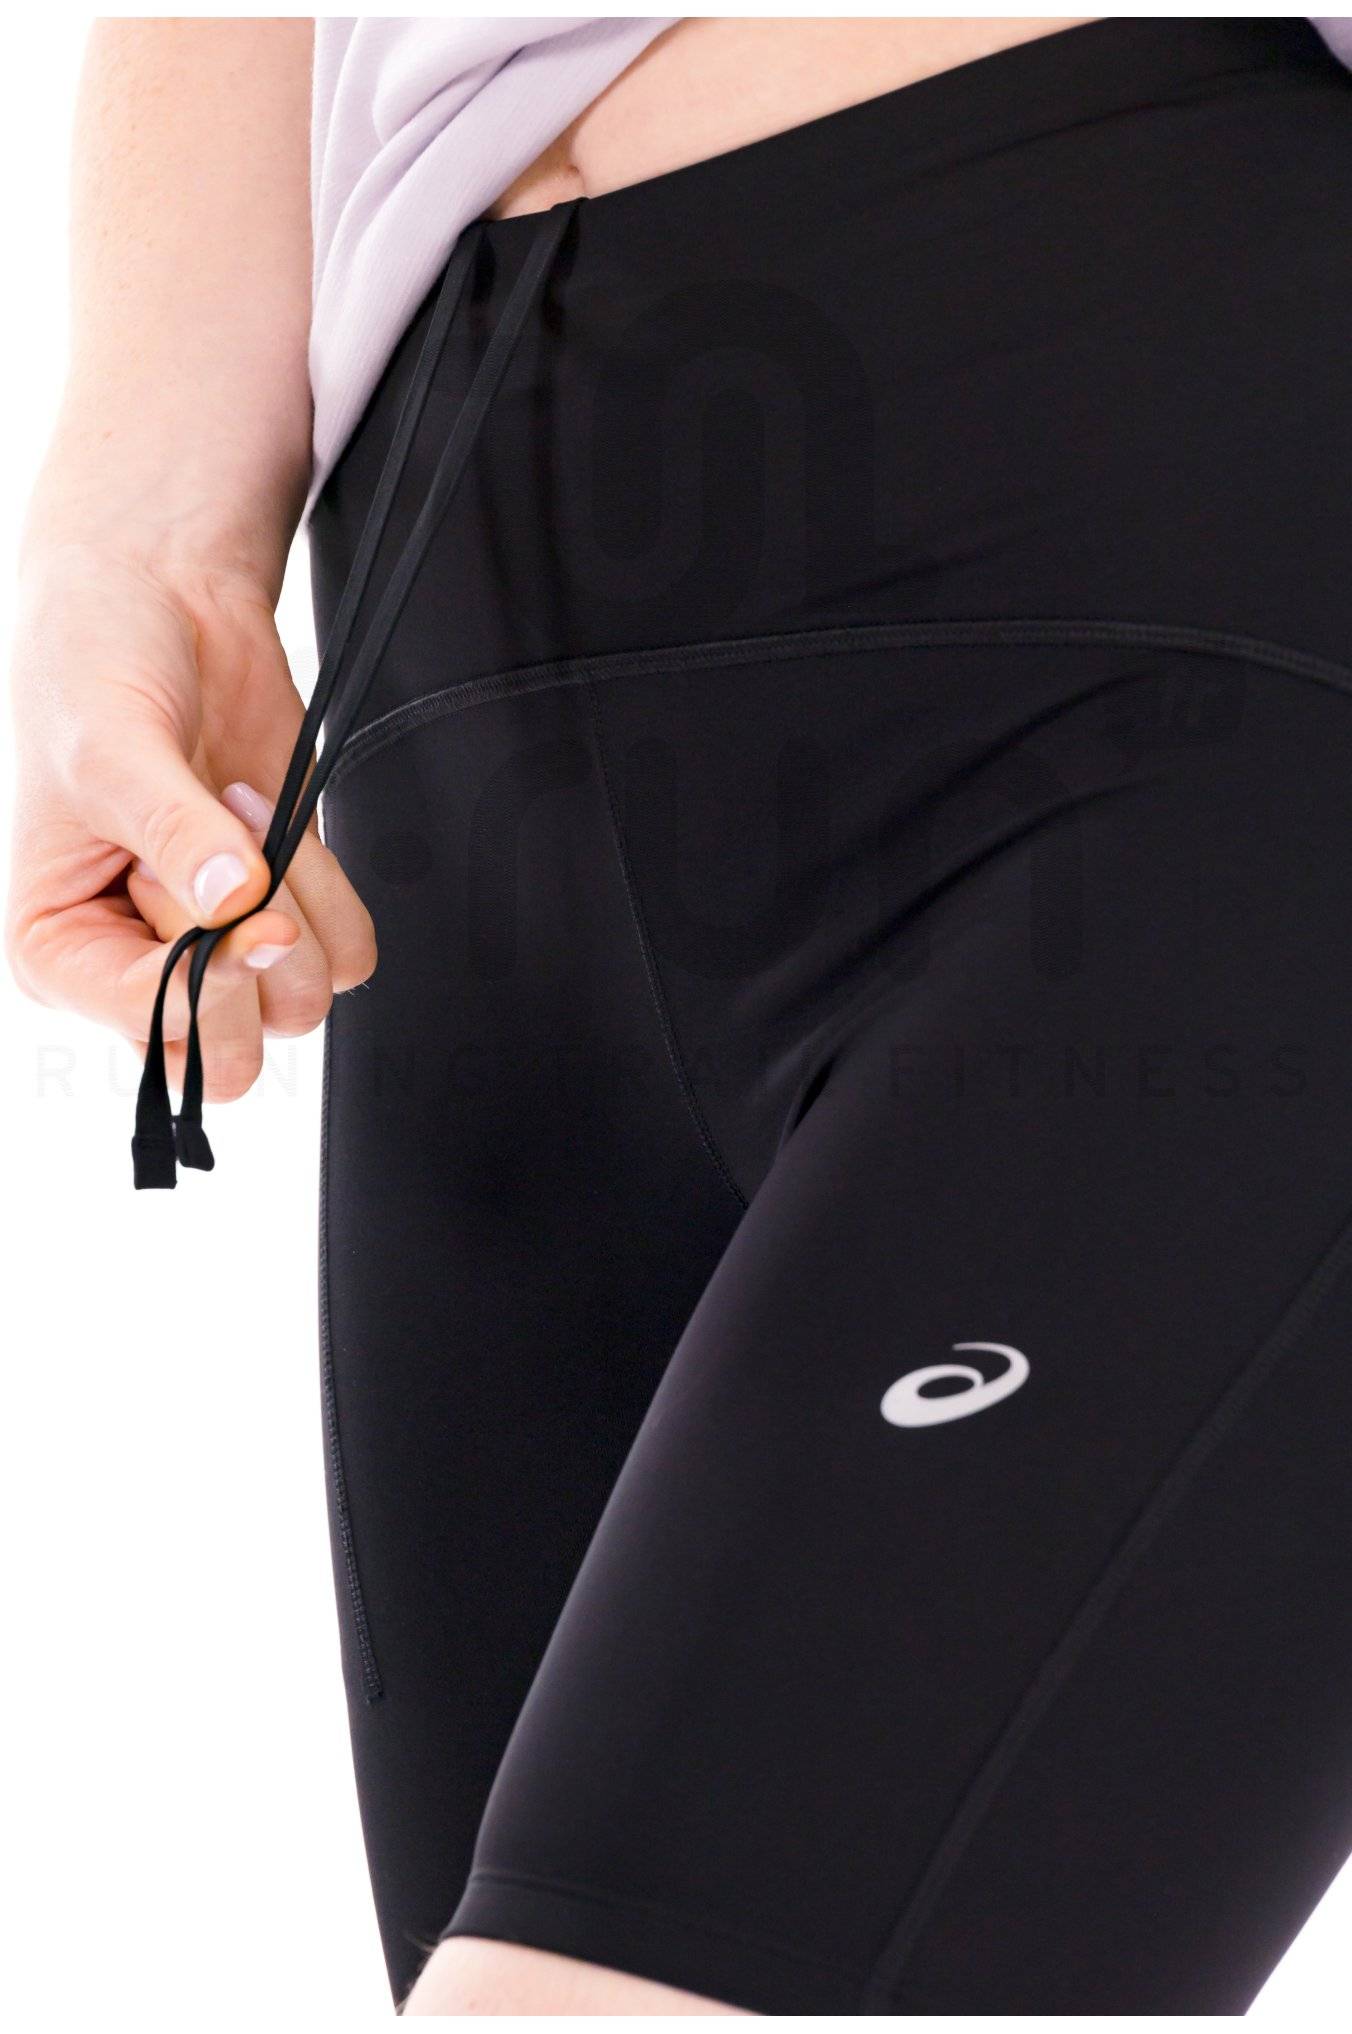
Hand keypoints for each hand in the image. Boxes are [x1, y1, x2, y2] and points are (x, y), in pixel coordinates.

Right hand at [7, 542, 375, 1099]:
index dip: (203, 977)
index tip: (225, 899)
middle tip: (219, 851)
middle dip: (251, 955)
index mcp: (63, 956)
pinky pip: (348, 950)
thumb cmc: (91, 672)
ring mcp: (221, 942)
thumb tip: (230, 904)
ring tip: (229, 807)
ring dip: (291, 900)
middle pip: (237, 1053)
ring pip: (300, 1004)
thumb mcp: (108, 752)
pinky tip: (268, 811)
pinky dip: (329, 881)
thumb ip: (172, 835)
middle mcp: (142, 966)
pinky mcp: (289, 906)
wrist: (161, 603)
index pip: (154, 1033)